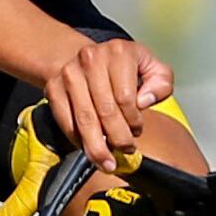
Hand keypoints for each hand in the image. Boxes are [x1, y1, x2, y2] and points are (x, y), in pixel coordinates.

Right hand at [44, 38, 174, 167]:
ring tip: (107, 162)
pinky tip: (89, 149)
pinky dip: (77, 139)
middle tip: (125, 151)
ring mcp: (70, 73)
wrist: (89, 56)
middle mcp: (92, 59)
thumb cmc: (124, 66)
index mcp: (119, 52)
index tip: (137, 132)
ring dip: (96, 146)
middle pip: (105, 110)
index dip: (133, 120)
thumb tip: (145, 101)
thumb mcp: (151, 66)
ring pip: (84, 119)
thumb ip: (160, 83)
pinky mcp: (54, 87)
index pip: (126, 97)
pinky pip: (66, 121)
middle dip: (117, 138)